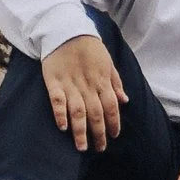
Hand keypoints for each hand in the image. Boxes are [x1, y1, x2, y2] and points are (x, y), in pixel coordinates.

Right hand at [41, 35, 126, 149]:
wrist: (67, 31)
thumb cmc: (90, 49)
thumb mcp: (108, 64)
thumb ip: (115, 83)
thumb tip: (125, 101)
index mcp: (102, 81)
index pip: (111, 107)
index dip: (113, 123)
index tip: (113, 136)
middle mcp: (88, 85)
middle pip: (96, 113)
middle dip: (99, 133)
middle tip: (99, 149)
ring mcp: (70, 84)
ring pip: (78, 111)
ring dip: (81, 131)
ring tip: (82, 147)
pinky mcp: (53, 81)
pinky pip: (57, 100)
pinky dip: (60, 113)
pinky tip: (62, 127)